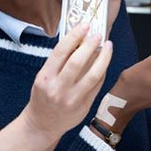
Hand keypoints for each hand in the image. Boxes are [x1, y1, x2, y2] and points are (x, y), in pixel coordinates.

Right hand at [22, 24, 112, 140]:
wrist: (42, 124)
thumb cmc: (43, 96)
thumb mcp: (43, 77)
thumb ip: (59, 62)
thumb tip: (79, 41)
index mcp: (45, 78)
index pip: (61, 52)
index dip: (74, 36)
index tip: (85, 25)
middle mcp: (58, 88)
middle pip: (78, 62)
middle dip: (91, 45)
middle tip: (98, 34)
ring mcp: (72, 99)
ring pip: (93, 75)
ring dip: (103, 58)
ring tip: (108, 46)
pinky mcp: (84, 106)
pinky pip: (97, 85)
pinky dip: (102, 71)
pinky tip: (104, 62)